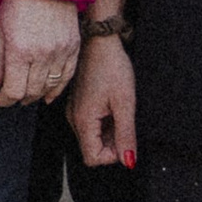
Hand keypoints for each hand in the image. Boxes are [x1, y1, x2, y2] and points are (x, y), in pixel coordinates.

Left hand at [0, 0, 79, 108]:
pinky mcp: (73, 48)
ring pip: (49, 88)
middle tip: (11, 96)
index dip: (4, 100)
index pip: (13, 91)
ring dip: (36, 95)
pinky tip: (48, 94)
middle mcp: (42, 54)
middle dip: (19, 99)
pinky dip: (57, 89)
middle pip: (31, 93)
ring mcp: (60, 52)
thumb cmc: (17, 2)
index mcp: (19, 50)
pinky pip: (67, 77)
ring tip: (27, 95)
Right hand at [67, 33, 135, 169]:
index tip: (124, 137)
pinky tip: (111, 104)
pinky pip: (90, 124)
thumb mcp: (125, 103)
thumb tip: (128, 160)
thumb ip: (126, 135)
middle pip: (92, 149)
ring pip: (92, 137)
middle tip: (124, 119)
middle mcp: (74, 118)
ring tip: (118, 108)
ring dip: (109, 131)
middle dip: (112, 142)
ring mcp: (74, 111)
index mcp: (83, 120)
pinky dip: (104, 122)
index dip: (112, 155)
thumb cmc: (111, 66)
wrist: (99, 41)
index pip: (93, 158)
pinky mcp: (77, 105)